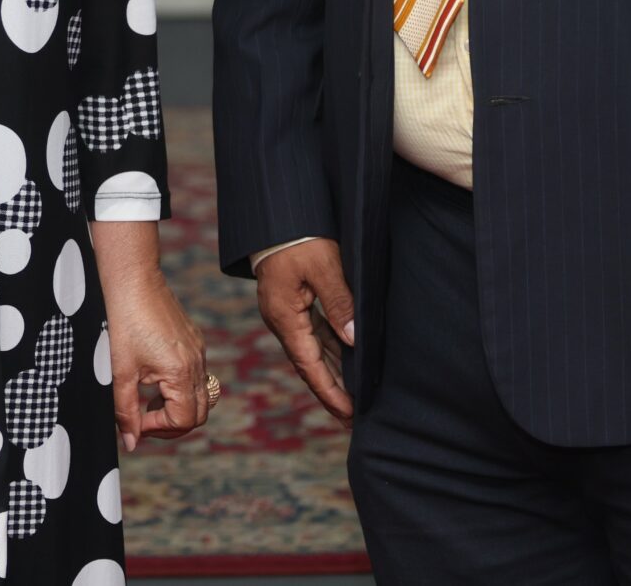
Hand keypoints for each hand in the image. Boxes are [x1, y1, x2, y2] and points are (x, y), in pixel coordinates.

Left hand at [103, 268, 209, 454]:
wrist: (132, 278)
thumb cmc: (122, 322)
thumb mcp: (118, 371)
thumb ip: (125, 411)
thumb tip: (131, 443)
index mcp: (181, 373)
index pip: (183, 421)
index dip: (157, 428)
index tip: (134, 422)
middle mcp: (197, 363)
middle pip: (198, 414)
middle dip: (171, 424)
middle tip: (142, 420)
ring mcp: (198, 351)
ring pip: (199, 394)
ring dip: (175, 405)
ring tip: (146, 400)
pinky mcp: (193, 340)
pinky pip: (195, 374)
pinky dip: (178, 386)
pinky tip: (152, 377)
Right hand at [256, 238, 355, 421]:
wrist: (277, 213)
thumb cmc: (299, 235)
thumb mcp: (324, 266)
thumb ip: (339, 304)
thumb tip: (354, 341)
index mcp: (285, 316)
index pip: (310, 365)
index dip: (330, 392)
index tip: (349, 414)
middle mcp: (282, 320)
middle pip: (309, 364)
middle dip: (331, 391)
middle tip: (353, 417)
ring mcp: (286, 312)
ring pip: (312, 350)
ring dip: (332, 373)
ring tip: (353, 396)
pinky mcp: (293, 302)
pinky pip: (313, 333)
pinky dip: (330, 350)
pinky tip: (345, 359)